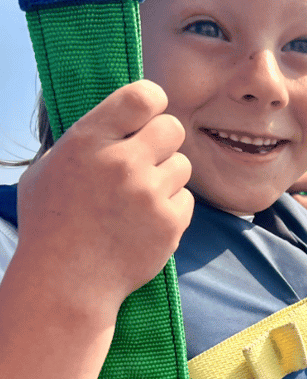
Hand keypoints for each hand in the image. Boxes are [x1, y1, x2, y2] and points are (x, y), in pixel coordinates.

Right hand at [16, 80, 192, 320]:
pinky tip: (146, 222)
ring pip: (182, 165)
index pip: (142, 96)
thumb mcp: (48, 170)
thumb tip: (113, 117)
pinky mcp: (169, 223)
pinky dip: (172, 209)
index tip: (149, 115)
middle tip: (147, 161)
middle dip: (163, 142)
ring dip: (167, 178)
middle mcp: (122, 163)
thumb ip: (81, 140)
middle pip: (173, 127)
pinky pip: (186, 199)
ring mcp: (148, 194)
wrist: (66, 282)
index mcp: (89, 140)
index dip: (152, 102)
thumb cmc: (51, 226)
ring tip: (140, 198)